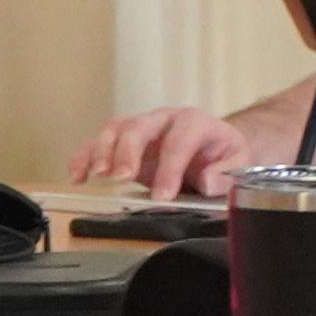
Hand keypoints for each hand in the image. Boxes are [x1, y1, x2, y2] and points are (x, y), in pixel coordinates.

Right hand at [74, 102, 258, 198]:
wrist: (214, 147)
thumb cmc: (223, 155)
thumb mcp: (238, 163)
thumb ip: (227, 174)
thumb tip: (206, 181)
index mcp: (194, 122)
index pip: (179, 141)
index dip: (169, 168)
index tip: (162, 196)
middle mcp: (164, 119)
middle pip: (140, 126)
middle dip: (128, 152)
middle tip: (120, 178)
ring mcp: (142, 127)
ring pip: (115, 129)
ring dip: (102, 151)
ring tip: (95, 174)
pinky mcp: (125, 141)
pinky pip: (100, 142)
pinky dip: (85, 157)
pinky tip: (77, 175)